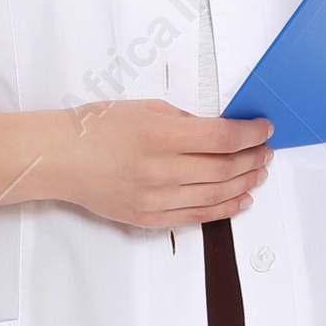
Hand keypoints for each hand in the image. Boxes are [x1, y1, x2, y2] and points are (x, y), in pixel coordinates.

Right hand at [46, 99, 272, 227]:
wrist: (59, 158)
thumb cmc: (96, 127)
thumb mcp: (145, 108)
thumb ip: (184, 120)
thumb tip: (220, 130)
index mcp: (159, 135)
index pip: (222, 137)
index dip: (251, 134)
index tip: (264, 128)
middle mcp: (160, 169)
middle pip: (224, 168)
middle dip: (253, 158)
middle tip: (265, 151)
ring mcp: (155, 198)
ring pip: (215, 195)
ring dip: (245, 183)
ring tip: (259, 173)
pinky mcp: (149, 218)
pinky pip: (196, 216)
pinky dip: (224, 209)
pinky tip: (241, 199)